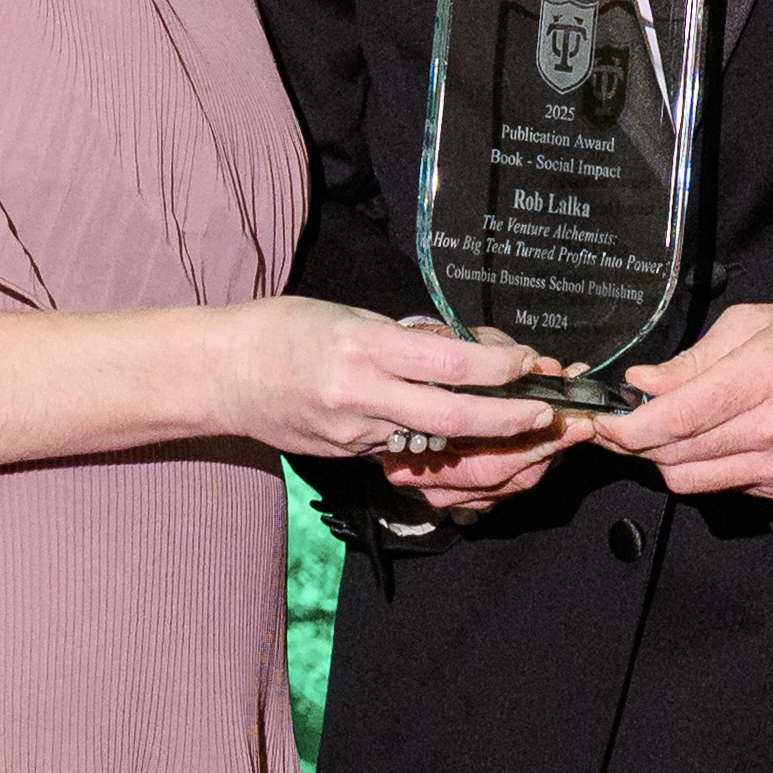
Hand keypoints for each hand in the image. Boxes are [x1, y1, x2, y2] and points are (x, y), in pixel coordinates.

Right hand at [213, 297, 558, 460]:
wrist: (224, 374)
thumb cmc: (284, 329)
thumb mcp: (348, 316)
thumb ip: (403, 339)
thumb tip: (460, 352)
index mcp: (364, 348)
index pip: (448, 364)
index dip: (499, 368)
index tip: (530, 362)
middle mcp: (363, 396)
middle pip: (454, 417)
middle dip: (510, 420)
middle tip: (549, 413)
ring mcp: (356, 433)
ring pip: (437, 442)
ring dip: (485, 437)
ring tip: (523, 426)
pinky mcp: (350, 455)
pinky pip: (407, 451)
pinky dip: (443, 443)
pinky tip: (467, 435)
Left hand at [591, 294, 772, 499]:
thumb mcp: (747, 324)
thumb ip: (690, 361)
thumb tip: (640, 384)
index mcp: (763, 377)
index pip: (677, 418)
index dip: (629, 426)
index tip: (602, 420)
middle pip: (676, 455)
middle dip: (634, 443)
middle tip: (615, 424)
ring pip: (692, 480)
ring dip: (662, 459)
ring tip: (653, 432)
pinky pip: (722, 486)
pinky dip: (701, 466)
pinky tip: (703, 440)